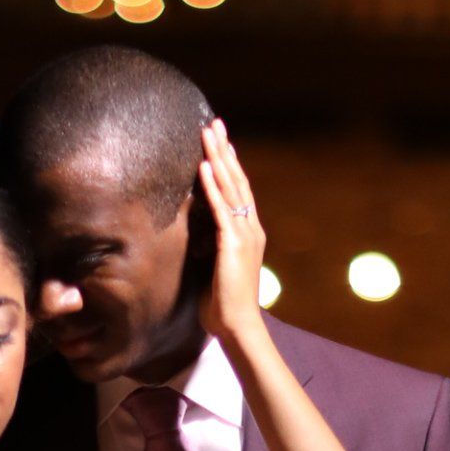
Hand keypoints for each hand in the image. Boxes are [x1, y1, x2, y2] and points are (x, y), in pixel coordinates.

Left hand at [197, 121, 267, 351]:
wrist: (238, 325)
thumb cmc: (225, 306)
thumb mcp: (218, 270)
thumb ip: (213, 249)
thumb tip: (198, 239)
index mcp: (249, 235)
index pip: (239, 192)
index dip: (230, 166)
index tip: (220, 144)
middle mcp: (251, 229)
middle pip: (238, 181)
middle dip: (225, 151)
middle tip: (215, 124)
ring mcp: (244, 235)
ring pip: (231, 188)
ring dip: (218, 160)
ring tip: (208, 135)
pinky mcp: (232, 244)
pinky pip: (221, 209)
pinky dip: (214, 187)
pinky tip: (205, 167)